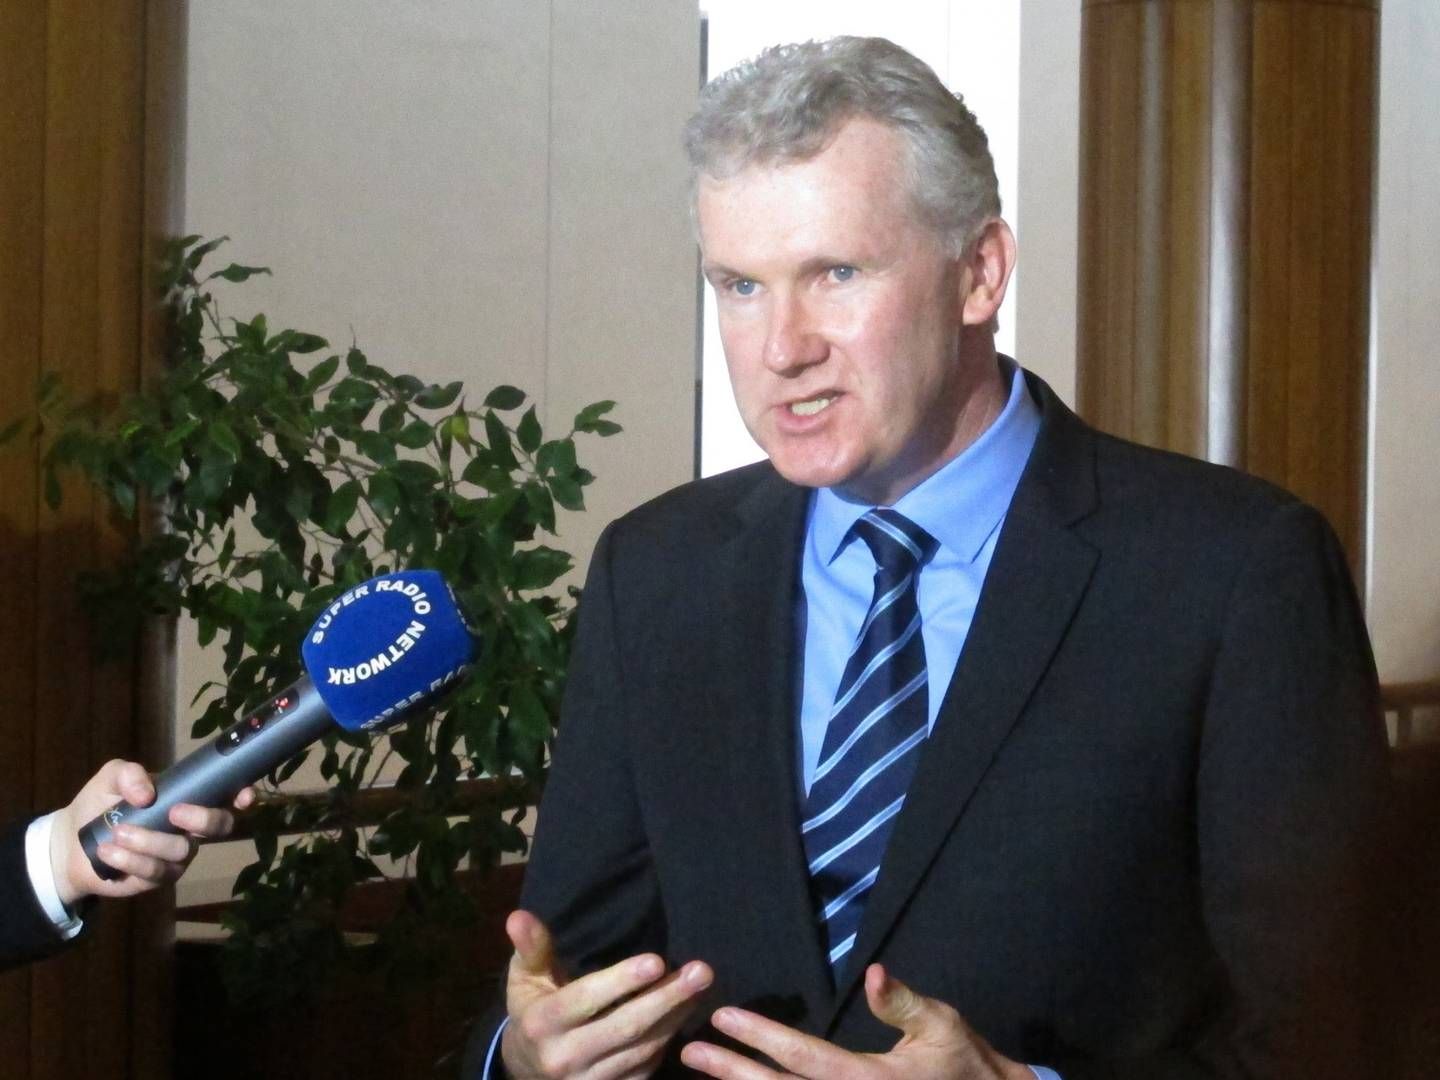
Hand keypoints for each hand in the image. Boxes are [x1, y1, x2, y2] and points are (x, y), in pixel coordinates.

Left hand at [49, 759, 255, 904]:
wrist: (72, 840)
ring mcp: (177, 855)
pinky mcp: (157, 879)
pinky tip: (108, 851)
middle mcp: (191, 827)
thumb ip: (129, 774)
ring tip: (118, 833)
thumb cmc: (101, 802)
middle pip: (220, 826)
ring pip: (182, 851)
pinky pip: (156, 872)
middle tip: (173, 812)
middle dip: (203, 818)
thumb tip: (147, 795)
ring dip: (150, 841)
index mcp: (189, 798)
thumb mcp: (111, 777)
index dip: (243, 795)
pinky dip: (131, 860)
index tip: (242, 795)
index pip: (228, 796)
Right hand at [501, 909, 713, 1078]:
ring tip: (700, 986)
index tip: (657, 960)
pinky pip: (645, 1069)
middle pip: (625, 1026)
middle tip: (702, 971)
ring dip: (675, 1017)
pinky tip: (683, 1013)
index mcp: (542, 1024)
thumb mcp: (525, 977)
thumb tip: (519, 915)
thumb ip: (531, 948)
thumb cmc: (532, 1009)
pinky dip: (667, 1041)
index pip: (586, 999)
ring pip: (642, 1049)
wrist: (526, 1069)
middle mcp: (564, 1058)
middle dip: (667, 998)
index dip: (622, 981)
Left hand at [680, 964, 1030, 1079]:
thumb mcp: (941, 1025)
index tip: (721, 1017)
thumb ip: (903, 1003)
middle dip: (730, 1072)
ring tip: (700, 1073)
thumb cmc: (964, 1063)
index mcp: (868, 1079)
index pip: (802, 1056)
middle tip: (688, 1052)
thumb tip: (875, 973)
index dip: (759, 1036)